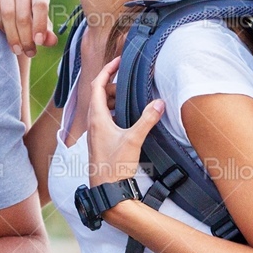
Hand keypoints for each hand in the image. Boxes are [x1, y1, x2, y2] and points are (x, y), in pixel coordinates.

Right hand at [0, 0, 57, 57]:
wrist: (7, 18)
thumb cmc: (28, 23)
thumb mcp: (39, 30)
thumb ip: (46, 34)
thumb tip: (52, 41)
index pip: (40, 5)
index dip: (39, 24)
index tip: (38, 42)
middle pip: (23, 14)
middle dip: (25, 37)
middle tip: (28, 52)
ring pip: (7, 13)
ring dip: (12, 35)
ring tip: (16, 49)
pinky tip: (1, 32)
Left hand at [86, 57, 163, 186]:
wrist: (107, 191)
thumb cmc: (115, 167)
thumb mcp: (134, 140)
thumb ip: (147, 120)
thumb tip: (159, 103)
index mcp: (97, 118)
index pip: (97, 85)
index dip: (107, 70)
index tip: (118, 61)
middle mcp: (93, 123)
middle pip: (99, 94)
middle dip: (113, 85)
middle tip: (129, 83)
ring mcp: (96, 133)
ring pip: (102, 107)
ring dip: (114, 99)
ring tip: (130, 98)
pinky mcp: (100, 141)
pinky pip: (105, 118)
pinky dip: (114, 112)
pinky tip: (128, 117)